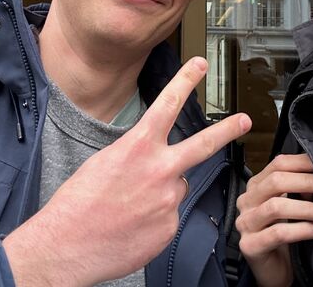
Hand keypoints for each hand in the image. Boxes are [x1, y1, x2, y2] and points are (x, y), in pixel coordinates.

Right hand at [4, 57, 251, 285]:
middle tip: (245, 120)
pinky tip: (133, 224)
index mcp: (137, 148)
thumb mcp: (103, 163)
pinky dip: (155, 217)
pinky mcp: (169, 228)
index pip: (167, 105)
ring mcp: (168, 201)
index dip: (185, 81)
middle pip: (202, 145)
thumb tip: (154, 159)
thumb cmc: (77, 204)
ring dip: (161, 191)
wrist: (66, 247)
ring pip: (176, 186)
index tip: (200, 65)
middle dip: (227, 130)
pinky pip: (169, 215)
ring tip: (131, 205)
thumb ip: (136, 155)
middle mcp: (159, 171)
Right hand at [235, 154, 312, 286]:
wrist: (273, 268)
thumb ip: (299, 189)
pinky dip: (302, 230)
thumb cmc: (283, 234)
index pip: (277, 164)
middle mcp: (246, 201)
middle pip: (276, 181)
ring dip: (307, 208)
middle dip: (307, 182)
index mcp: (255, 187)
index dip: (302, 163)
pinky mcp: (250, 245)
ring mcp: (245, 223)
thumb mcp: (291, 205)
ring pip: (276, 206)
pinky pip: (278, 233)